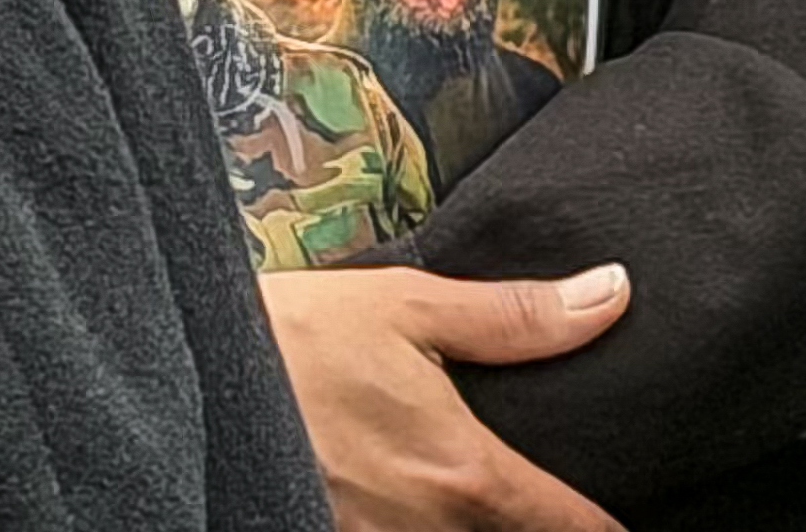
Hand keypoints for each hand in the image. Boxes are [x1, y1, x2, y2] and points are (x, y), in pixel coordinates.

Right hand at [263, 265, 630, 531]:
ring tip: (467, 499)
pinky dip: (415, 528)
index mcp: (463, 473)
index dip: (604, 529)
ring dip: (467, 528)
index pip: (569, 528)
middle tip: (538, 500)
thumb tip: (610, 297)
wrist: (186, 370)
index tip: (619, 524)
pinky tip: (410, 505)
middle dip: (532, 526)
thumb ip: (517, 317)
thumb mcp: (408, 307)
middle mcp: (426, 531)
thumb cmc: (293, 337)